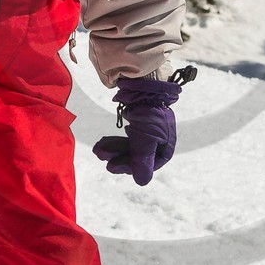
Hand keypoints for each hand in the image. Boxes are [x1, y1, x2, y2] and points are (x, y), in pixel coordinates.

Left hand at [92, 69, 194, 186]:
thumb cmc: (148, 112)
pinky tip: (104, 141)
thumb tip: (141, 182)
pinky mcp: (140, 121)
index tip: (112, 167)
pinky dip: (116, 140)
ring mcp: (150, 130)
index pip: (149, 164)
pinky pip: (128, 136)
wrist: (144, 83)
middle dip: (117, 156)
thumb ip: (142, 160)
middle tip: (100, 155)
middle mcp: (160, 139)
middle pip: (138, 155)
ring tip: (97, 148)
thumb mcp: (145, 138)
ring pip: (130, 145)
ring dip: (113, 148)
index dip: (130, 167)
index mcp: (166, 145)